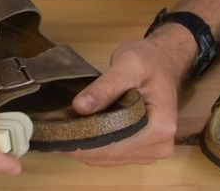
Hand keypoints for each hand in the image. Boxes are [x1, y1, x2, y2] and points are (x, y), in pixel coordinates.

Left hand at [65, 24, 195, 164]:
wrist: (163, 60)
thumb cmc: (149, 60)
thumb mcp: (128, 65)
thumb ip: (105, 87)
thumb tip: (79, 107)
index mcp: (160, 128)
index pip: (115, 147)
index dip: (84, 142)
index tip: (58, 133)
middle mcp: (160, 146)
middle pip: (112, 155)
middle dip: (82, 145)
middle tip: (55, 130)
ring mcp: (153, 151)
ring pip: (110, 158)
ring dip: (87, 147)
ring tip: (64, 130)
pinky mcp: (143, 149)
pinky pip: (114, 155)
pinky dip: (95, 146)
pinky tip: (79, 132)